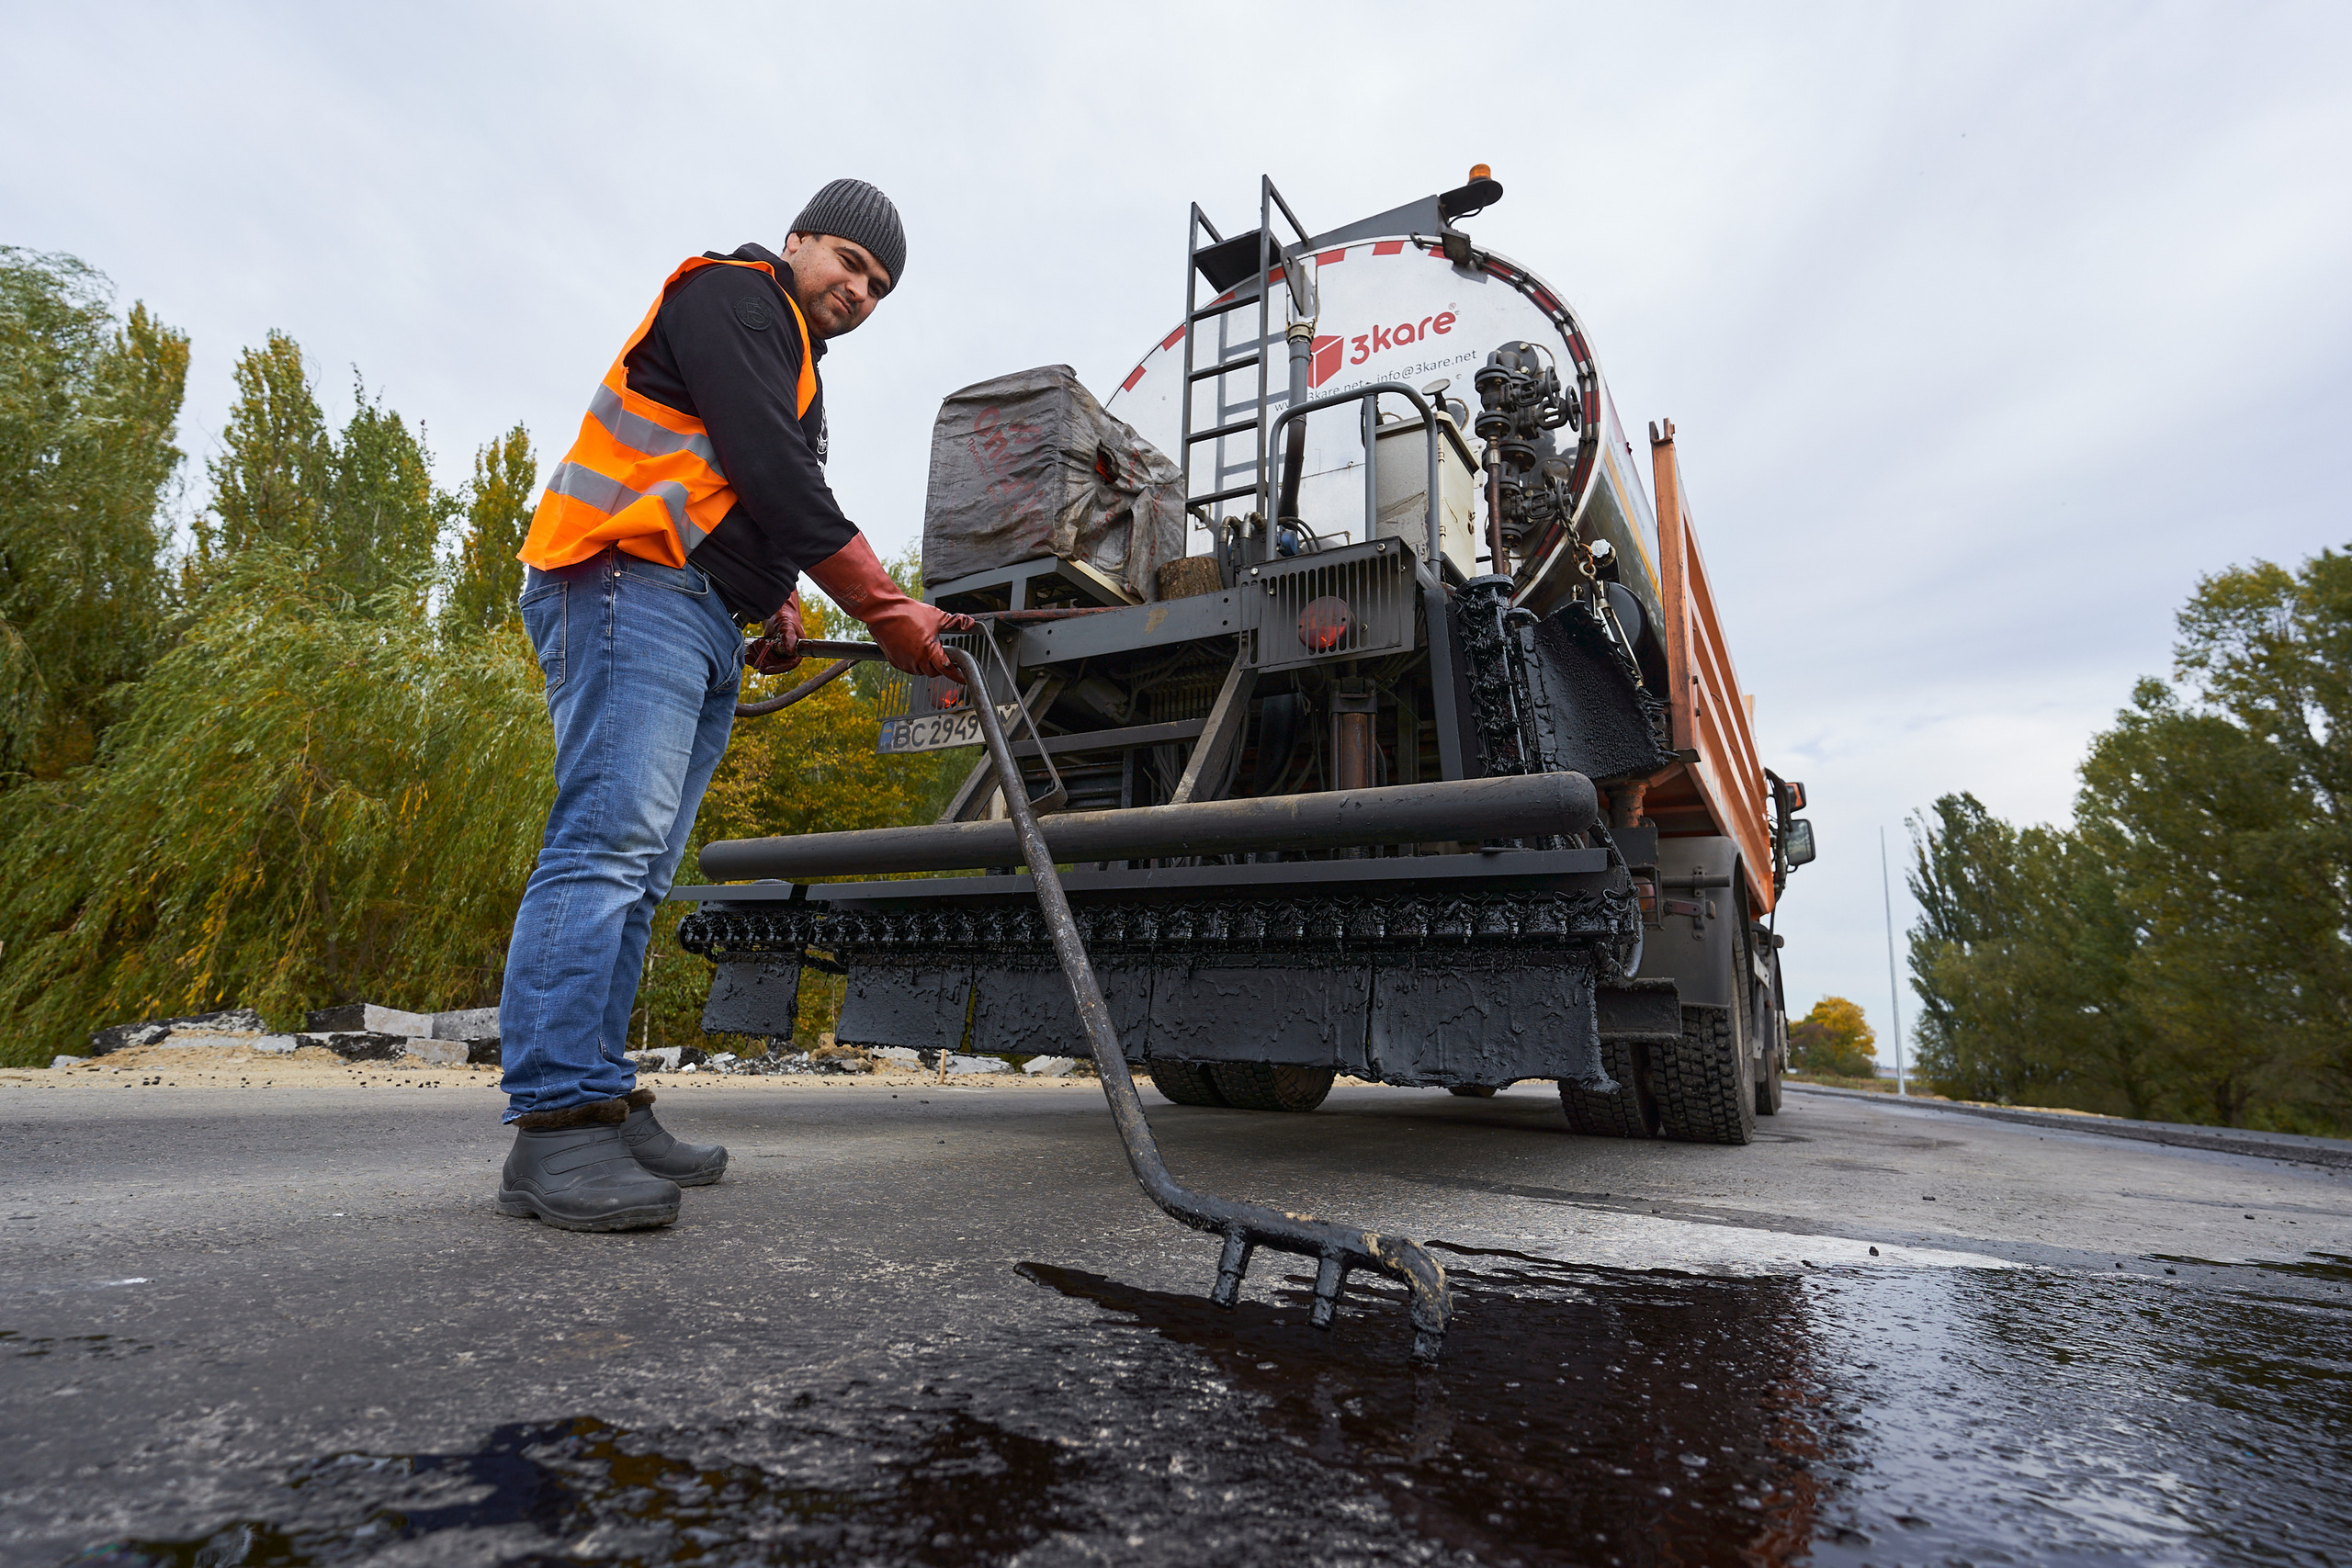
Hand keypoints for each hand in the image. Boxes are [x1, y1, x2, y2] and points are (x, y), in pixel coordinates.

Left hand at [746, 592, 803, 675]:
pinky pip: (758, 660)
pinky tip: (746, 656)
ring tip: (757, 641)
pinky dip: (751, 658)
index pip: (788, 665)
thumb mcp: (787, 624)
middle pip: (774, 664)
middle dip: (764, 656)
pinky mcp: (767, 654)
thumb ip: (789, 636)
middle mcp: (788, 656)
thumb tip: (789, 651)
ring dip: (757, 654)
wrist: (777, 612)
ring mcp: (777, 655)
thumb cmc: (785, 617)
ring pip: (765, 663)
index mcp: (796, 651)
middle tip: (760, 643)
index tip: (764, 667)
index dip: (776, 668)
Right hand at [805, 535, 977, 680]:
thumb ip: (955, 622)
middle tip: (939, 653)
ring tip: (924, 647)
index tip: (963, 678)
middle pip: (934, 672)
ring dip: (925, 664)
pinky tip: (913, 649)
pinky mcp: (894, 661)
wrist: (884, 611)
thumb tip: (969, 623)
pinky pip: (908, 667)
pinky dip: (913, 662)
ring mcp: (905, 662)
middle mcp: (917, 660)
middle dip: (938, 666)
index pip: (947, 669)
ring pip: (920, 671)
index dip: (957, 675)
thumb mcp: (937, 617)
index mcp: (930, 651)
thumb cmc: (908, 613)